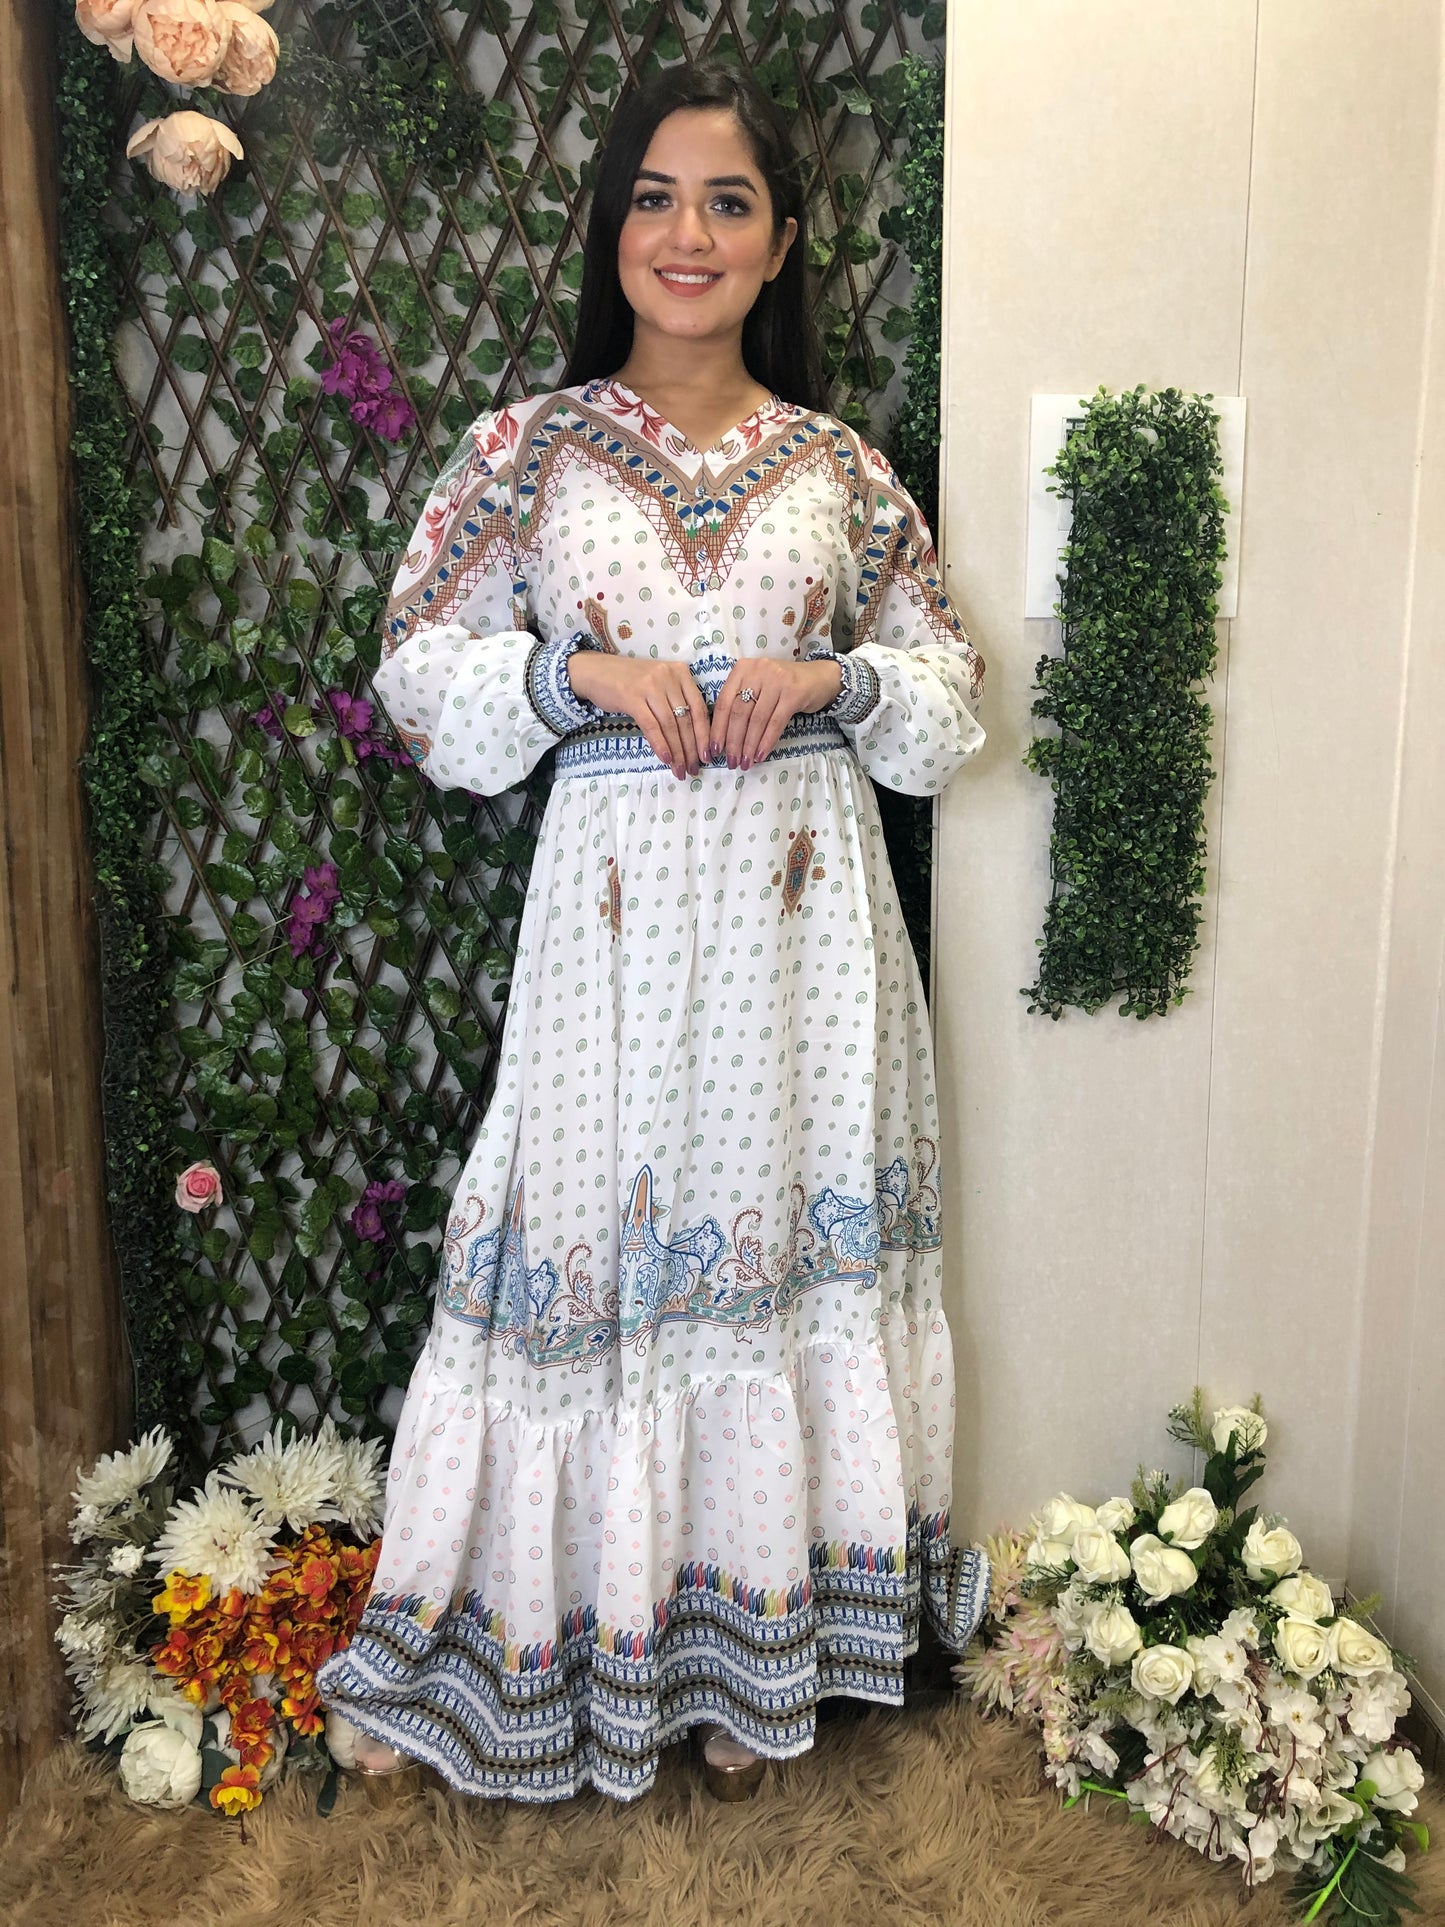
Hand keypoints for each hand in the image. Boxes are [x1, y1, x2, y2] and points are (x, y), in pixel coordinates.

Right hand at [565, 652, 709, 777]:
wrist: (595, 671)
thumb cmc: (629, 681)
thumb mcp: (659, 684)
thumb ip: (675, 702)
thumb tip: (692, 738)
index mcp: (681, 672)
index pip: (699, 708)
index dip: (704, 735)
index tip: (707, 756)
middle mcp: (668, 676)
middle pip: (686, 719)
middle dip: (691, 749)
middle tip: (693, 769)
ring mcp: (650, 685)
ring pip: (670, 725)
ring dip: (677, 752)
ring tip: (680, 770)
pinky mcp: (632, 697)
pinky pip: (652, 726)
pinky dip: (660, 745)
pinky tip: (665, 759)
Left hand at [710, 657, 841, 769]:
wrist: (819, 678)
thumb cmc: (782, 686)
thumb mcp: (757, 687)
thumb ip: (740, 703)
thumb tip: (723, 738)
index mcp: (742, 669)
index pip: (724, 702)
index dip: (718, 729)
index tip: (714, 750)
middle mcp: (758, 670)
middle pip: (739, 712)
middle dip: (733, 741)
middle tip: (731, 762)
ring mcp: (776, 680)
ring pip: (757, 720)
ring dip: (749, 745)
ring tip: (746, 762)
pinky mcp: (793, 692)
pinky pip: (775, 723)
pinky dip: (766, 741)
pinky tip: (760, 755)